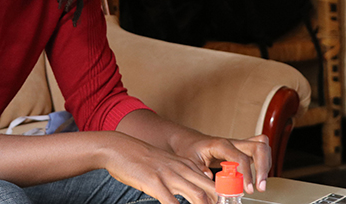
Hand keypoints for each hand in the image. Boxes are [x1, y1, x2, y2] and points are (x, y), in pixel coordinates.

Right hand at [100, 131, 217, 203]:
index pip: (214, 181)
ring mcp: (169, 176)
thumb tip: (201, 182)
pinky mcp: (154, 183)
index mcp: (187, 164)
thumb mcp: (168, 162)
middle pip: (211, 190)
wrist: (119, 147)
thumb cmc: (141, 158)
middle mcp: (182, 169)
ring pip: (197, 197)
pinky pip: (172, 203)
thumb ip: (184, 171)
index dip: (226, 197)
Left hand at [174, 133, 271, 193]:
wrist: (188, 141)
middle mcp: (232, 143)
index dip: (247, 173)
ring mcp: (238, 145)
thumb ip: (200, 170)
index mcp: (220, 144)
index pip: (240, 157)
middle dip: (263, 167)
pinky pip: (259, 151)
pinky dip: (263, 163)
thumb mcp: (189, 160)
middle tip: (260, 187)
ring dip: (266, 165)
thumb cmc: (189, 149)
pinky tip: (258, 177)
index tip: (248, 189)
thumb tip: (211, 179)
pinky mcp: (241, 150)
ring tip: (261, 185)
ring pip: (262, 146)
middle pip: (258, 146)